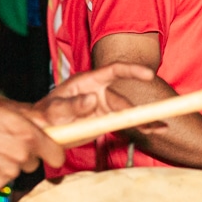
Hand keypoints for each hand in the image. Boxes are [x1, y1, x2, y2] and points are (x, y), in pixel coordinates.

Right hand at [0, 103, 62, 191]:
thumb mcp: (10, 112)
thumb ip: (34, 125)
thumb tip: (52, 134)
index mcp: (28, 136)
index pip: (56, 156)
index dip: (54, 155)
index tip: (52, 155)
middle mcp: (20, 156)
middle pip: (34, 163)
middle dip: (25, 156)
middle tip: (7, 143)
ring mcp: (6, 172)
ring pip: (16, 172)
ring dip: (8, 164)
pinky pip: (1, 182)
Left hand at [32, 62, 154, 131]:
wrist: (41, 129)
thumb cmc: (44, 115)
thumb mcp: (54, 110)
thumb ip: (72, 105)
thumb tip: (92, 100)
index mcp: (88, 81)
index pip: (114, 71)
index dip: (133, 71)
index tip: (149, 74)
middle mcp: (99, 91)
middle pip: (123, 99)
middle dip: (137, 110)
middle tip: (155, 118)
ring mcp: (103, 106)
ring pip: (127, 112)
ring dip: (143, 120)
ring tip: (160, 127)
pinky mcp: (104, 119)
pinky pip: (123, 122)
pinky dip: (138, 126)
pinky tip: (153, 129)